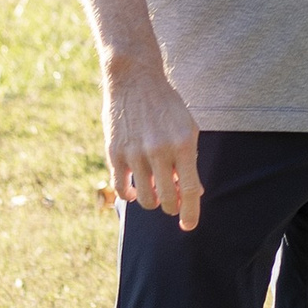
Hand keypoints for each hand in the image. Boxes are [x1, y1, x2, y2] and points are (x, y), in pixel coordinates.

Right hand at [104, 52, 203, 232]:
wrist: (135, 80)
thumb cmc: (166, 106)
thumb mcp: (187, 128)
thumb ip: (189, 160)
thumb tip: (192, 193)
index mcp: (183, 143)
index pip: (190, 189)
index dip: (191, 212)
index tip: (188, 227)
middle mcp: (159, 150)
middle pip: (167, 199)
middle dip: (171, 206)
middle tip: (172, 201)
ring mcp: (135, 153)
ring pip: (145, 198)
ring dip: (151, 200)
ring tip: (154, 189)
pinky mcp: (115, 153)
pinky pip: (121, 188)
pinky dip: (129, 194)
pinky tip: (135, 189)